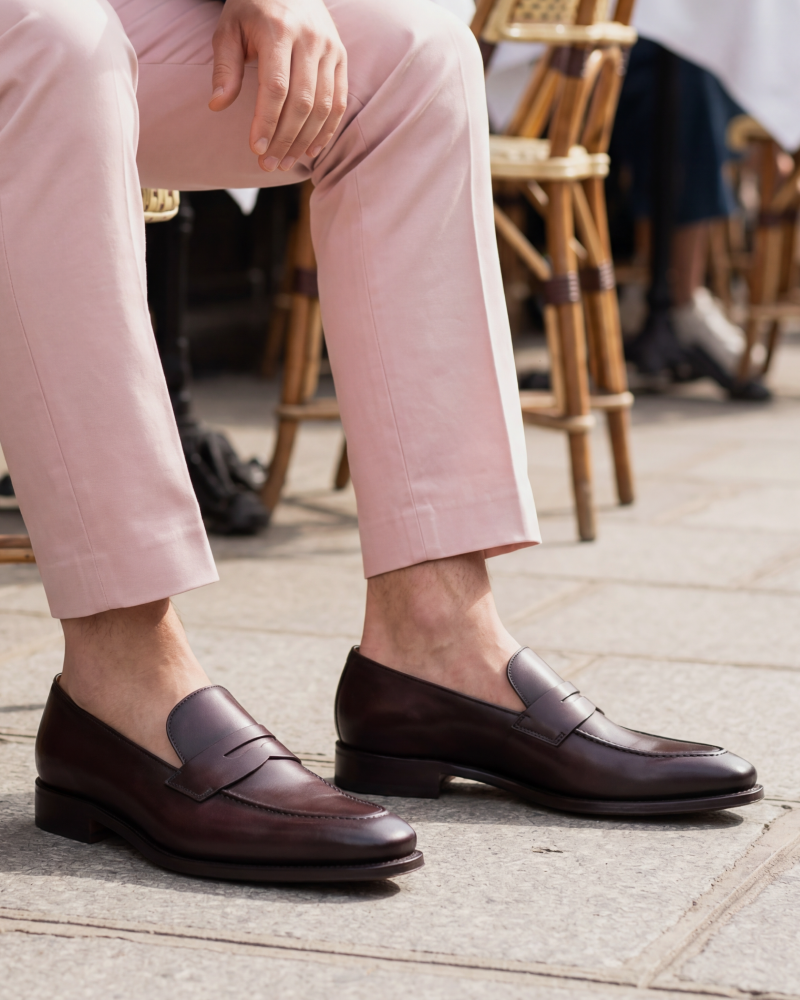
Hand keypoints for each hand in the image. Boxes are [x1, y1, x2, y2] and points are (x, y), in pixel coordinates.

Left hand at [209, 0, 347, 171]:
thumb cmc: (252, 8)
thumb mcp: (229, 27)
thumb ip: (224, 66)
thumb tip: (217, 105)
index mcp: (279, 30)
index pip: (276, 87)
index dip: (267, 122)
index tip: (256, 149)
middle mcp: (310, 39)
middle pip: (302, 102)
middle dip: (285, 139)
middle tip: (268, 164)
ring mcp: (330, 49)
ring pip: (323, 107)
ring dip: (305, 141)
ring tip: (286, 162)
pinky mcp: (341, 57)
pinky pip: (339, 102)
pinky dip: (326, 130)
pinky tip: (311, 150)